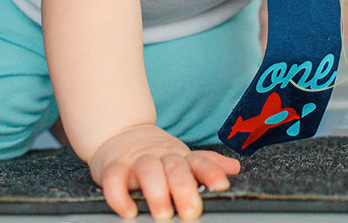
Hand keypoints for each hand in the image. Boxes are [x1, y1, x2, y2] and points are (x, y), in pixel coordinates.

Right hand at [88, 123, 240, 220]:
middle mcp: (160, 156)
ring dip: (156, 192)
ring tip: (163, 214)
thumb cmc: (156, 154)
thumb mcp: (182, 157)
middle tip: (191, 212)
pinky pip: (114, 180)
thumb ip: (206, 164)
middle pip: (175, 167)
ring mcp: (136, 160)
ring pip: (148, 170)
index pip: (199, 162)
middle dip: (184, 188)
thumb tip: (235, 169)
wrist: (119, 133)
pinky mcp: (112, 168)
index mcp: (180, 156)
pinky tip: (128, 211)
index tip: (221, 187)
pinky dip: (120, 196)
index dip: (211, 173)